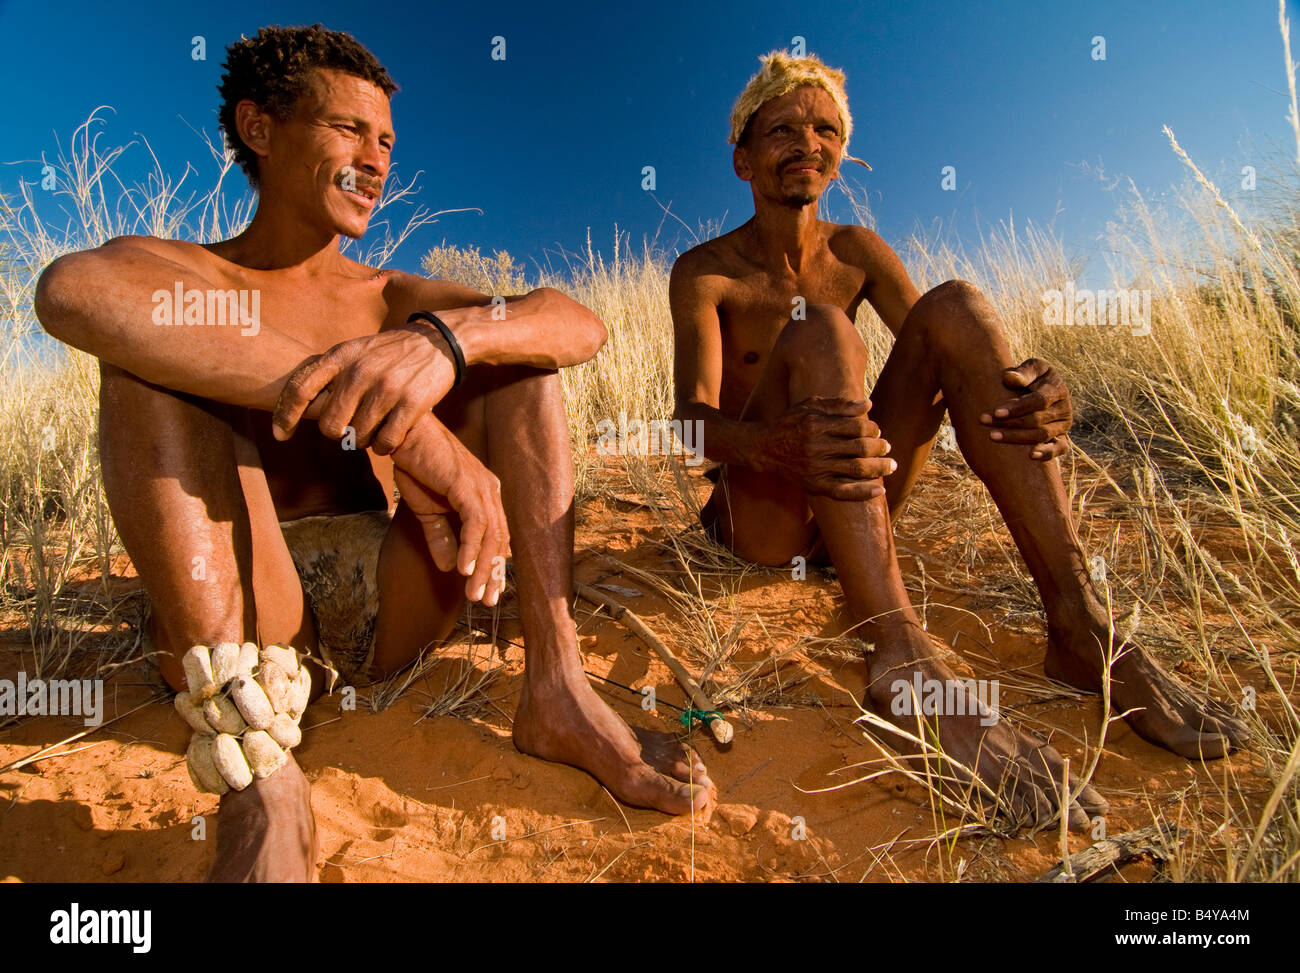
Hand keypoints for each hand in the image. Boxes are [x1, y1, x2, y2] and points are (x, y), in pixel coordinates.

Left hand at [271, 317, 458, 453]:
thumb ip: (330, 371)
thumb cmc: (392, 351)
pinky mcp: (410, 404)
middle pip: (330, 425)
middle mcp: (359, 372)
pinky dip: (385, 446)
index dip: (284, 415)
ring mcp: (386, 388)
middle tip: (352, 426)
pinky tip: (391, 436)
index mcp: (341, 356)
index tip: (280, 435)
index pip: (300, 388)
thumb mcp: (357, 350)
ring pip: (359, 437)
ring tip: (377, 426)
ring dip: (366, 440)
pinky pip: (385, 443)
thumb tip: (300, 403)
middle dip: (339, 432)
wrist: (440, 341)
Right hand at [390, 415, 509, 605]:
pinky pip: (476, 523)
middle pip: (499, 541)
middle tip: (486, 601)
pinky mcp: (467, 485)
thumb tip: (451, 568)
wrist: (403, 436)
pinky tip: (463, 570)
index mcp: (484, 496)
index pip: (496, 538)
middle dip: (493, 574)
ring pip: (491, 536)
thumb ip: (442, 538)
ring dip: (482, 568)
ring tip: (473, 593)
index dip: (493, 567)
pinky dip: (471, 548)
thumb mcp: (428, 511)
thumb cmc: (416, 467)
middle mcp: (490, 491)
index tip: (487, 593)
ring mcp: (482, 487)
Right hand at [761, 396, 895, 499]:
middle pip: (859, 448)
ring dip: (878, 468)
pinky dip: (863, 492)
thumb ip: (839, 405)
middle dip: (879, 447)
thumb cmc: (791, 422)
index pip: (855, 427)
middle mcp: (816, 447)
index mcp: (816, 425)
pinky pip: (843, 492)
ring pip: (855, 469)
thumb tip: (868, 405)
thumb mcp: (810, 405)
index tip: (876, 430)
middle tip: (887, 446)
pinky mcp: (814, 485)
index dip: (872, 429)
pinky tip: (879, 490)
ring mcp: (815, 468)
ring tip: (890, 465)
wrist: (765, 448)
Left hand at [979, 358, 1071, 460]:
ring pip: (1041, 435)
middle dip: (1009, 422)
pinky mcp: (1062, 438)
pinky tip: (1030, 456)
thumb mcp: (1030, 368)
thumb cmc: (1030, 376)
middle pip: (1037, 420)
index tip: (997, 411)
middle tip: (984, 421)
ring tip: (992, 436)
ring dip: (1016, 437)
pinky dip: (1046, 454)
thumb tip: (1009, 378)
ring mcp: (1063, 425)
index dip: (1018, 407)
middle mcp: (1063, 408)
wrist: (1039, 389)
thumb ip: (1023, 372)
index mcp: (1057, 389)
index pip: (1039, 401)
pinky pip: (1059, 449)